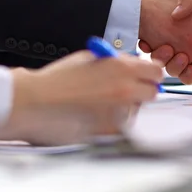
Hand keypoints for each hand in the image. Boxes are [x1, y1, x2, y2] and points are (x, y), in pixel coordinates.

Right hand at [0, 51, 162, 144]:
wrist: (35, 102)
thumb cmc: (57, 80)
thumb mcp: (90, 58)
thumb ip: (116, 61)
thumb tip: (134, 65)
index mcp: (121, 68)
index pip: (156, 71)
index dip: (149, 73)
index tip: (144, 76)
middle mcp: (125, 91)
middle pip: (152, 93)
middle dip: (141, 91)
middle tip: (126, 90)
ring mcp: (119, 113)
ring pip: (137, 110)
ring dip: (127, 107)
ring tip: (101, 103)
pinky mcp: (110, 132)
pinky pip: (123, 126)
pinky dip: (114, 122)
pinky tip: (95, 115)